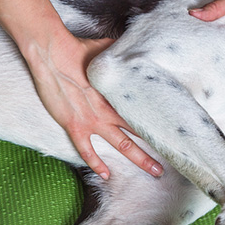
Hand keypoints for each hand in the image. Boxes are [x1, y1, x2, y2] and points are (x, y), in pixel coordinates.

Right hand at [22, 33, 163, 179]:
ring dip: (139, 158)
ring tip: (155, 171)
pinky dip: (96, 164)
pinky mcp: (74, 125)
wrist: (52, 55)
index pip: (145, 112)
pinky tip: (106, 175)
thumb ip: (121, 57)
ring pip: (121, 144)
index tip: (172, 132)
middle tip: (172, 158)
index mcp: (118, 93)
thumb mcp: (107, 51)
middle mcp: (109, 110)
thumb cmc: (78, 49)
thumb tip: (133, 49)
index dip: (159, 123)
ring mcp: (92, 120)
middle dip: (157, 147)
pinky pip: (87, 150)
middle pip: (140, 132)